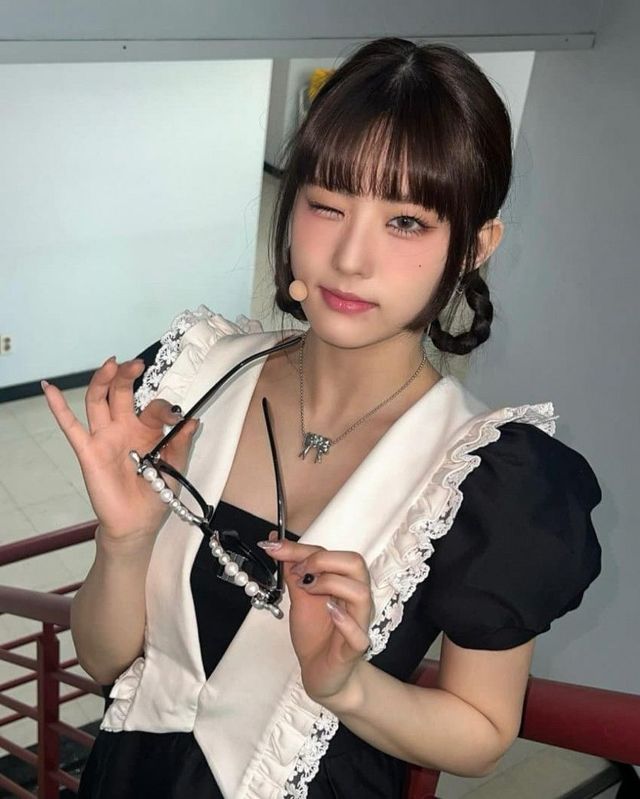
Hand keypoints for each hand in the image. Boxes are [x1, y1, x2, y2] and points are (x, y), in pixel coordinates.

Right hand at [41, 356, 199, 543]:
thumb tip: (193, 419)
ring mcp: (104, 437)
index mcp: (146, 429)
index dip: (166, 409)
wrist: (138, 523)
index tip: (178, 416)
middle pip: (120, 393)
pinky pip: (71, 427)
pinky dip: (58, 407)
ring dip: (102, 380)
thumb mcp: (175, 466)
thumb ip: (181, 442)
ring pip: (98, 401)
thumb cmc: (155, 494)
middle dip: (127, 375)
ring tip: (111, 363)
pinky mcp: (89, 451)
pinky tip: (49, 388)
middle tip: (137, 363)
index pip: (153, 407)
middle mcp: (124, 427)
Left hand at [259, 534, 371, 705]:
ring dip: (331, 584)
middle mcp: (355, 598)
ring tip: (308, 591)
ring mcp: (358, 623)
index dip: (301, 548)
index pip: (331, 553)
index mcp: (343, 581)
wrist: (319, 671)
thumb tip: (275, 542)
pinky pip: (359, 634)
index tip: (274, 546)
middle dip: (322, 560)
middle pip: (355, 563)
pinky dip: (345, 622)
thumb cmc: (315, 633)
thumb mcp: (300, 597)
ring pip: (360, 592)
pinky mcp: (355, 649)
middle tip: (299, 572)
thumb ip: (293, 571)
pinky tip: (331, 613)